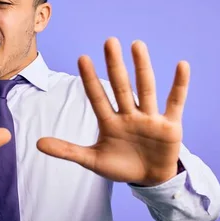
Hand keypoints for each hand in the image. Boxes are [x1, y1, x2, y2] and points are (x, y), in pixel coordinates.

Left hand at [37, 38, 188, 185]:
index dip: (90, 80)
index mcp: (110, 122)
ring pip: (146, 89)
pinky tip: (182, 65)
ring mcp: (150, 118)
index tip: (82, 58)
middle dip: (115, 66)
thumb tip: (37, 143)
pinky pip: (175, 102)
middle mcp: (129, 115)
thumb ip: (67, 151)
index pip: (97, 97)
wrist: (149, 180)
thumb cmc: (120, 166)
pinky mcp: (170, 126)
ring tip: (137, 45)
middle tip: (109, 41)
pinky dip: (180, 85)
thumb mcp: (92, 161)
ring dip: (143, 68)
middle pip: (121, 87)